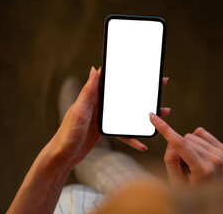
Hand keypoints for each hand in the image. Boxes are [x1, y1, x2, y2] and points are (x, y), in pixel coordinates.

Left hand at [51, 67, 170, 167]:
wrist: (61, 157)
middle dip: (142, 91)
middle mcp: (98, 105)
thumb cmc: (66, 134)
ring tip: (161, 112)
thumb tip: (94, 69)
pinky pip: (122, 133)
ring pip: (127, 113)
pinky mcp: (104, 131)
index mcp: (91, 97)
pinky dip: (132, 138)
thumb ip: (87, 92)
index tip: (140, 64)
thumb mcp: (78, 112)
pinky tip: (142, 145)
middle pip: (124, 95)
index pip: (109, 80)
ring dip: (143, 114)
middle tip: (160, 85)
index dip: (124, 71)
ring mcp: (102, 119)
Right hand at [149, 113, 222, 186]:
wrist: (215, 198)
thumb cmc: (193, 192)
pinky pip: (200, 133)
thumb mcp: (176, 182)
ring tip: (192, 164)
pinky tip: (197, 154)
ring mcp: (220, 153)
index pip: (180, 144)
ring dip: (187, 147)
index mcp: (202, 170)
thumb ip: (170, 161)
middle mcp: (214, 160)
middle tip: (183, 166)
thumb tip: (171, 141)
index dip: (165, 129)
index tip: (154, 118)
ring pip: (192, 136)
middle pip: (185, 139)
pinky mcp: (222, 148)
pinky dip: (195, 141)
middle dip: (179, 149)